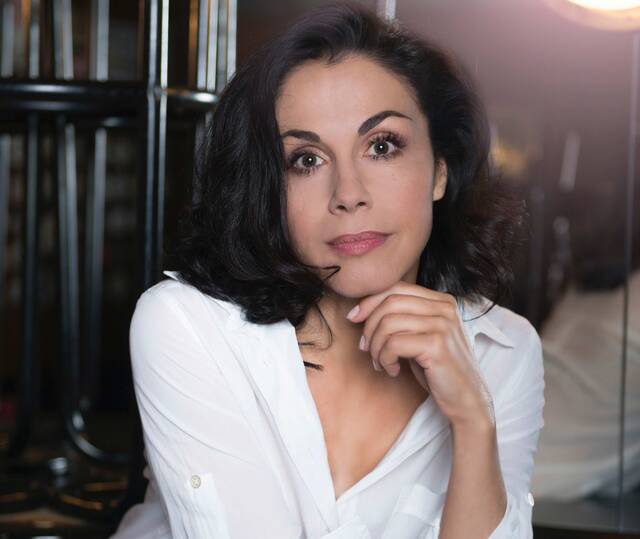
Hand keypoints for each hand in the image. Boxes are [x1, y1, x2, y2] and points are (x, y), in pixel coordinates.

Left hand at [346, 281, 494, 426]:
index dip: (370, 301)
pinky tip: (393, 370)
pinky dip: (385, 359)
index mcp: (442, 301)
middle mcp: (445, 307)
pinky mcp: (436, 344)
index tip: (353, 318)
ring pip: (388, 323)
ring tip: (380, 363)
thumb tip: (361, 310)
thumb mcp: (420, 336)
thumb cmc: (438, 370)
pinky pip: (393, 344)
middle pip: (390, 302)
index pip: (396, 288)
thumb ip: (403, 318)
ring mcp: (442, 324)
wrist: (466, 400)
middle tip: (366, 348)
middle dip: (369, 326)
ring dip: (375, 347)